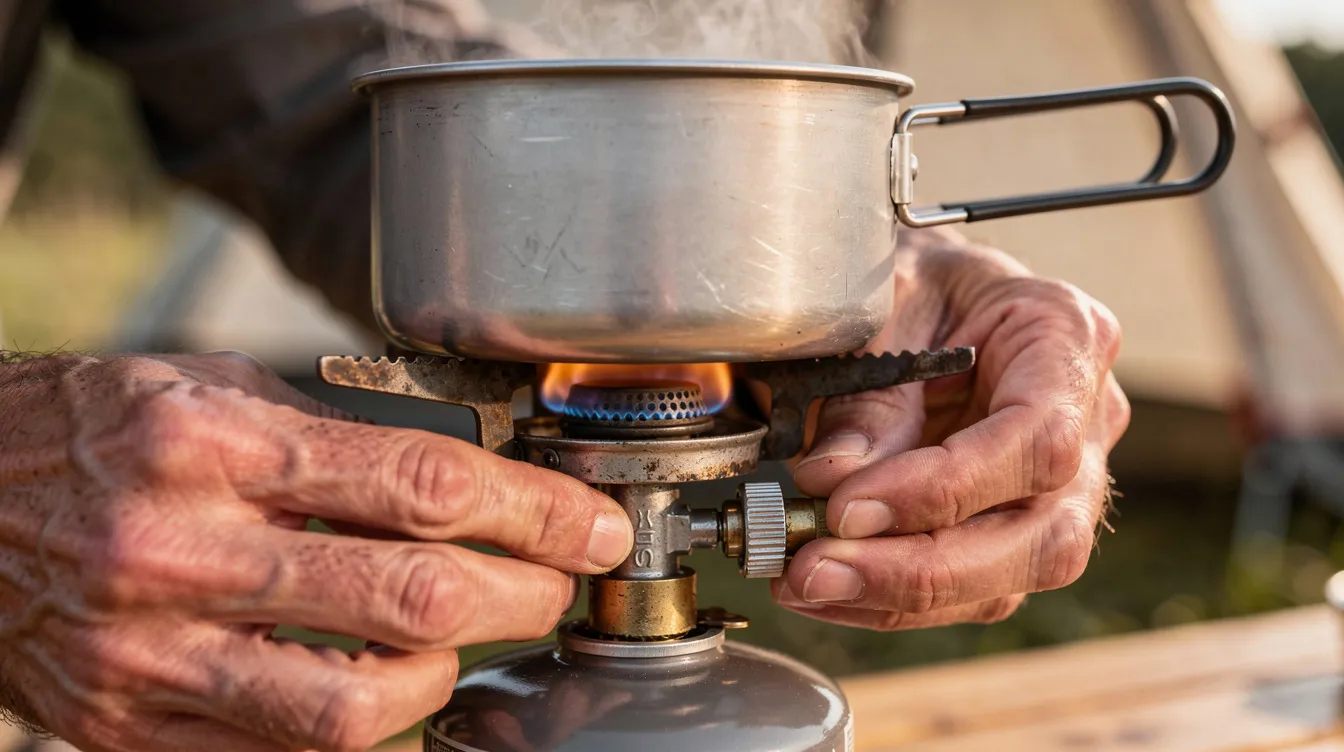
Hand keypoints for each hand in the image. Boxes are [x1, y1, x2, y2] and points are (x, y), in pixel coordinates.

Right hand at [0, 352, 631, 751]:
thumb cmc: (87, 428)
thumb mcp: (206, 386)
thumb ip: (333, 432)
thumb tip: (469, 470)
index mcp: (210, 443)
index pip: (422, 485)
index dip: (534, 511)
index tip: (590, 525)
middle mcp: (179, 550)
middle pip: (412, 599)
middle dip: (523, 598)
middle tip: (557, 586)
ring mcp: (148, 655)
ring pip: (354, 709)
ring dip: (447, 680)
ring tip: (465, 643)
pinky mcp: (126, 730)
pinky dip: (360, 732)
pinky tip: (384, 689)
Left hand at [774, 227, 1129, 628]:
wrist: (917, 287)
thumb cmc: (906, 280)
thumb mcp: (876, 305)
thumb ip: (861, 390)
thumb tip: (832, 478)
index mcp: (1066, 336)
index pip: (1036, 438)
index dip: (945, 488)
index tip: (849, 507)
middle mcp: (1086, 419)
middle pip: (1041, 534)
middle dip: (920, 569)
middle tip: (814, 570)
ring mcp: (1062, 484)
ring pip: (1010, 578)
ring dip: (898, 596)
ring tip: (803, 581)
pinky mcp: (1017, 528)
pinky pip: (971, 589)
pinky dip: (890, 598)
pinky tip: (825, 585)